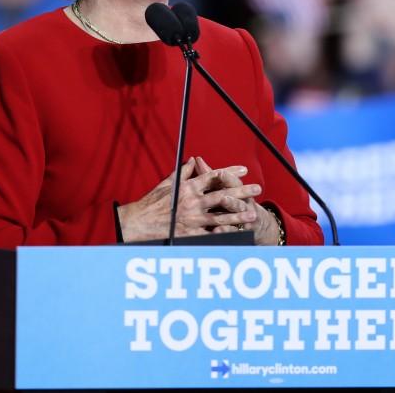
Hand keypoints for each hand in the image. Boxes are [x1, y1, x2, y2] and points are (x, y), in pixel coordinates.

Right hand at [117, 158, 260, 241]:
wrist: (137, 223)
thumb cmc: (150, 203)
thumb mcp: (166, 184)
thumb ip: (182, 172)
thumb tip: (194, 160)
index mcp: (188, 187)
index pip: (213, 176)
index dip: (230, 172)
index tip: (244, 170)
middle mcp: (192, 201)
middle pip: (222, 195)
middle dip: (242, 192)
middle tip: (257, 189)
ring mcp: (192, 218)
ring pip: (221, 216)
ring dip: (239, 215)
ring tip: (253, 214)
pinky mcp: (190, 233)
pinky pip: (210, 234)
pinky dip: (223, 234)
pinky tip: (236, 234)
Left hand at [199, 157, 283, 245]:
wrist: (255, 222)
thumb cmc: (234, 201)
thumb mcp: (224, 187)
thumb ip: (210, 175)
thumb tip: (197, 160)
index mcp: (237, 189)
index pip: (234, 182)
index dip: (228, 178)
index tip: (221, 173)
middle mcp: (243, 201)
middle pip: (239, 198)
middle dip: (232, 197)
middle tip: (224, 197)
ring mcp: (245, 215)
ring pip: (239, 213)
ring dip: (233, 214)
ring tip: (226, 217)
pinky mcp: (242, 230)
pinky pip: (233, 231)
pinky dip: (226, 231)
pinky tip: (219, 231)